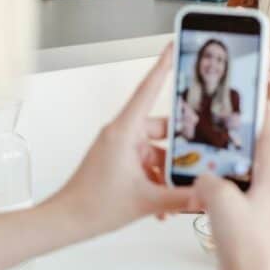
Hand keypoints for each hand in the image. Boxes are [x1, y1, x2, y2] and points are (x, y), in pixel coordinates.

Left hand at [45, 43, 196, 236]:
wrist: (65, 222)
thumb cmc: (90, 205)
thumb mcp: (145, 201)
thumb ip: (180, 197)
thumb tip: (204, 193)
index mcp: (124, 131)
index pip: (147, 90)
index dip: (163, 66)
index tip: (173, 47)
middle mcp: (122, 134)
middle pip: (161, 128)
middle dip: (182, 146)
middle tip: (202, 152)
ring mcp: (119, 149)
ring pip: (156, 150)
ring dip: (169, 171)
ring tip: (181, 190)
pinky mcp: (119, 162)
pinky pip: (147, 164)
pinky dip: (158, 180)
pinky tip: (166, 204)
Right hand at [193, 103, 269, 269]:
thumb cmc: (246, 245)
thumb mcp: (220, 200)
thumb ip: (209, 180)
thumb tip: (202, 178)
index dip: (264, 115)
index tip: (260, 97)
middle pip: (259, 153)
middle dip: (245, 136)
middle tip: (232, 120)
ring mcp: (261, 207)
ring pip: (246, 174)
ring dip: (232, 161)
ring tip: (215, 150)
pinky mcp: (250, 221)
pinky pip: (237, 193)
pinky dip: (224, 184)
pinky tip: (208, 186)